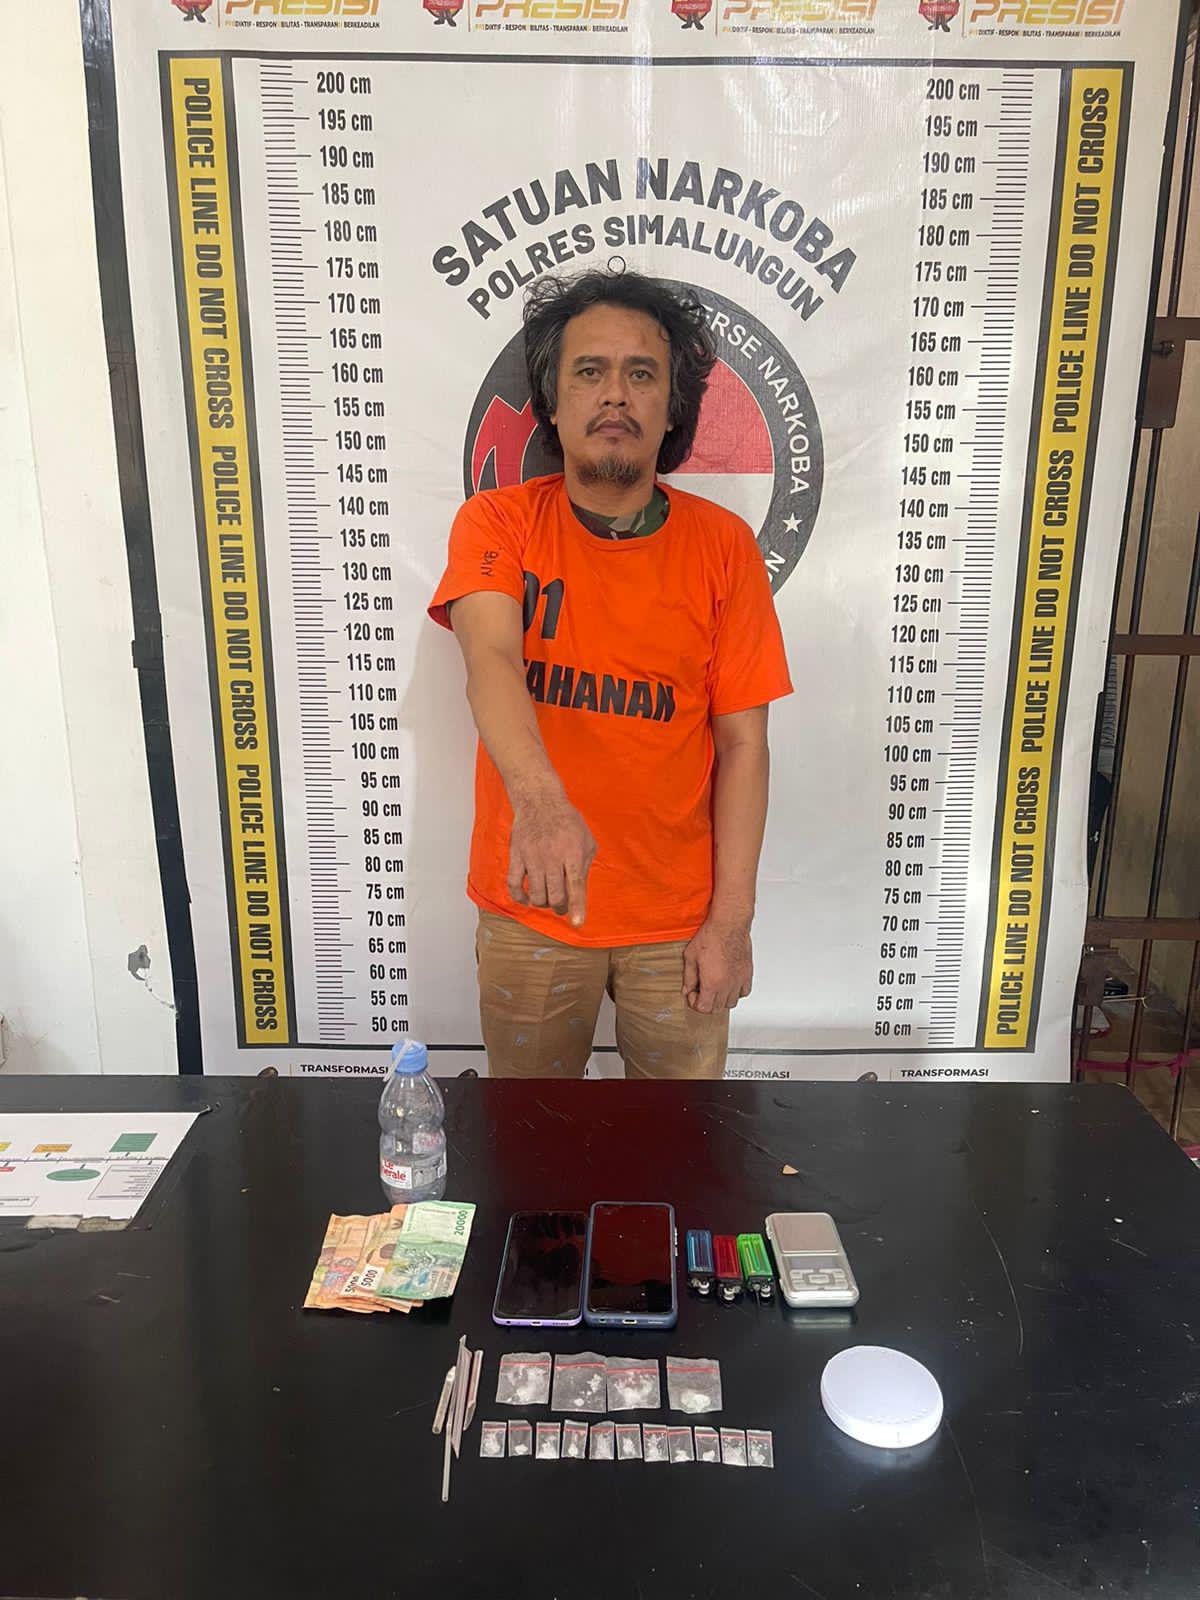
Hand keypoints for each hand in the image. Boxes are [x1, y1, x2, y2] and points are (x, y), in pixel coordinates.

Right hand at [507, 792, 596, 926]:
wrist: (540, 801)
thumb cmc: (568, 822)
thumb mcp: (587, 841)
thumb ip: (585, 867)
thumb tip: (578, 893)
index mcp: (573, 853)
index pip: (575, 885)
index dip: (577, 906)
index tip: (577, 923)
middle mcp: (552, 857)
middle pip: (555, 896)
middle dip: (560, 908)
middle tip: (562, 906)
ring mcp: (532, 857)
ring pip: (535, 894)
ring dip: (542, 903)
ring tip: (547, 898)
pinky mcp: (516, 856)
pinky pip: (513, 884)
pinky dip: (519, 897)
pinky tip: (526, 898)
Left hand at [682, 917, 752, 1012]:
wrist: (728, 925)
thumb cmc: (711, 936)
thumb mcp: (691, 957)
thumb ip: (688, 977)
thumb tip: (687, 989)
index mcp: (712, 983)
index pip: (704, 1008)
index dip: (695, 1002)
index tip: (693, 993)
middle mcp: (727, 985)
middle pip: (717, 1008)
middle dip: (706, 1002)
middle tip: (701, 990)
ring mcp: (739, 980)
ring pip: (731, 1003)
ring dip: (721, 998)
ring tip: (715, 987)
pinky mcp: (747, 973)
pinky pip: (744, 992)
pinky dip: (736, 992)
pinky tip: (729, 983)